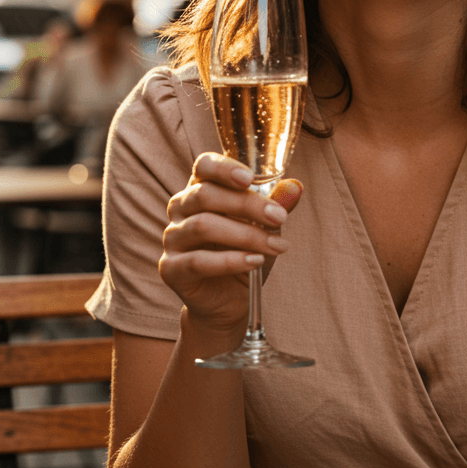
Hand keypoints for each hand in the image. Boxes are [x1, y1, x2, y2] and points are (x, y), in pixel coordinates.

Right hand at [159, 153, 302, 335]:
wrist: (229, 301)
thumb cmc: (245, 254)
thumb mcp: (265, 228)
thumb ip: (276, 205)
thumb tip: (295, 187)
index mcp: (200, 190)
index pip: (204, 166)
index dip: (224, 168)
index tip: (250, 178)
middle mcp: (180, 209)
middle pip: (205, 194)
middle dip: (247, 204)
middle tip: (279, 217)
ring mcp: (173, 238)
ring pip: (202, 226)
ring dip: (245, 235)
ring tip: (276, 246)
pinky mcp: (171, 268)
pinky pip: (198, 260)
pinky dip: (230, 260)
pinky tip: (255, 261)